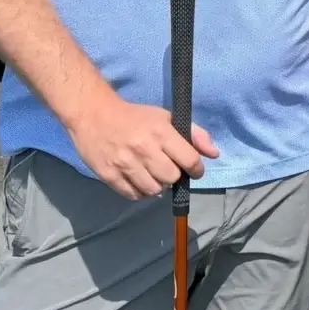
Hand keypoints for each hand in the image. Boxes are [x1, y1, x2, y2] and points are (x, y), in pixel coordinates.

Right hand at [69, 87, 217, 198]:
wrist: (94, 114)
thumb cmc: (135, 117)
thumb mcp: (167, 117)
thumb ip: (194, 134)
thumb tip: (214, 154)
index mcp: (161, 133)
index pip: (190, 161)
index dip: (196, 169)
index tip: (193, 170)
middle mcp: (144, 149)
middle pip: (171, 178)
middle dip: (174, 176)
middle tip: (166, 168)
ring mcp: (125, 163)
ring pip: (153, 191)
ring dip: (157, 186)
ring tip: (151, 175)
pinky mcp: (108, 175)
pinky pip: (133, 195)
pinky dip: (139, 192)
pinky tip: (138, 180)